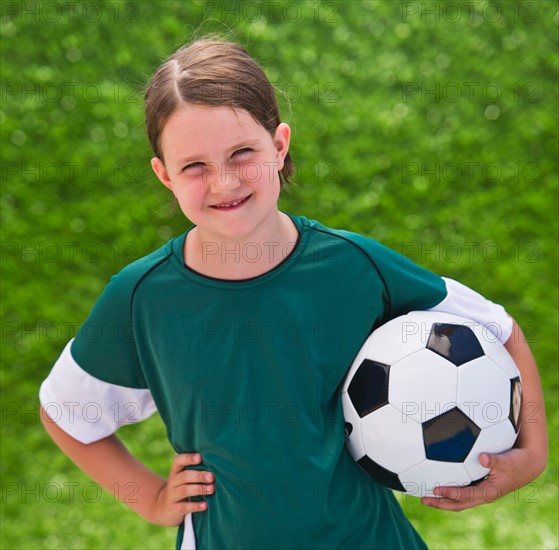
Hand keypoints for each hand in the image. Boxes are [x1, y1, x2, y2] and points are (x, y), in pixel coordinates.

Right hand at [151, 453, 214, 525]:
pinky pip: (185, 507)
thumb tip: (216, 463)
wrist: (162, 508)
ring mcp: (172, 496)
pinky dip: (196, 506)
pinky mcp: (174, 509)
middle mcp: (172, 482)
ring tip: (211, 489)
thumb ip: (194, 470)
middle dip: (199, 476)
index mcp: (175, 471)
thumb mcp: (182, 478)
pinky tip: (205, 505)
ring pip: (185, 490)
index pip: (179, 461)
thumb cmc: (180, 488)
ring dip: (199, 489)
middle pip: (185, 476)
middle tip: (211, 477)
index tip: (200, 457)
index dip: (188, 458)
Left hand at [421, 447, 541, 510]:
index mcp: (488, 492)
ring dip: (443, 500)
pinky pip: (462, 493)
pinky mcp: (480, 487)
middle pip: (459, 504)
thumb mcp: (507, 460)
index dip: (450, 494)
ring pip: (459, 501)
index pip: (466, 496)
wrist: (527, 465)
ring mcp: (481, 492)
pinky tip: (440, 486)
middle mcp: (483, 495)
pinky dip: (450, 493)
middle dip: (441, 503)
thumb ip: (495, 460)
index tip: (436, 490)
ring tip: (426, 496)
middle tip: (423, 500)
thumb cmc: (516, 462)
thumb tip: (482, 457)